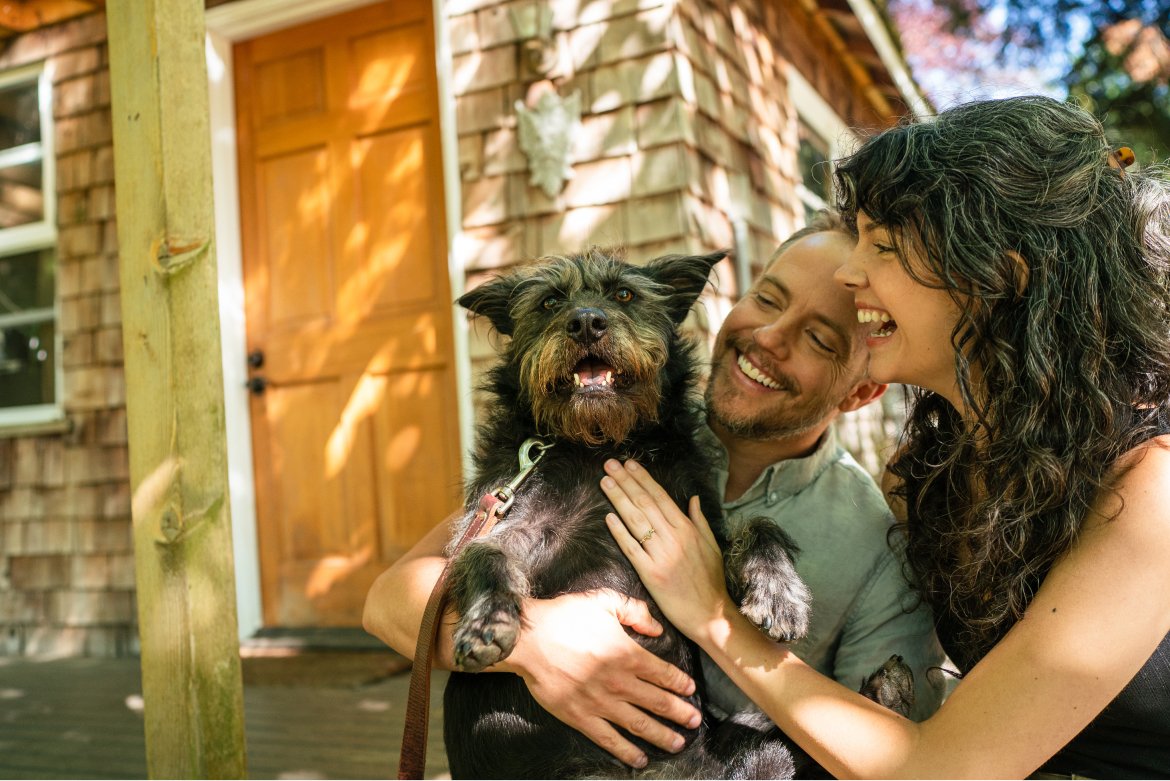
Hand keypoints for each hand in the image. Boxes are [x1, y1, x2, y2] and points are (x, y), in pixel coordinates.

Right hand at [498, 589, 701, 767]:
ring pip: (639, 724)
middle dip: (680, 713)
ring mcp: (601, 703)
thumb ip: (634, 611)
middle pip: (658, 702)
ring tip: (678, 742)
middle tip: (695, 721)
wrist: (528, 639)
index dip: (680, 683)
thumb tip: (657, 629)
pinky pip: (609, 739)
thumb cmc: (564, 617)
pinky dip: (627, 751)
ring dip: (662, 735)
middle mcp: (619, 682)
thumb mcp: (603, 600)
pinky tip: (641, 759)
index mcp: (627, 654)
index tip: (690, 690)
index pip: (663, 673)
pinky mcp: (580, 717)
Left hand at [601, 458, 734, 641]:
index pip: (660, 497)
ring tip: (605, 482)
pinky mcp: (650, 573)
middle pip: (644, 503)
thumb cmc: (711, 581)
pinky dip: (619, 532)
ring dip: (618, 499)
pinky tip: (608, 517)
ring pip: (635, 521)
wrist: (709, 614)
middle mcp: (673, 538)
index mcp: (688, 529)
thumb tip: (693, 498)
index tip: (629, 465)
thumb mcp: (711, 546)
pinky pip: (631, 548)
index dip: (643, 479)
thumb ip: (700, 520)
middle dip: (626, 482)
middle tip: (609, 464)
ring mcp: (661, 555)